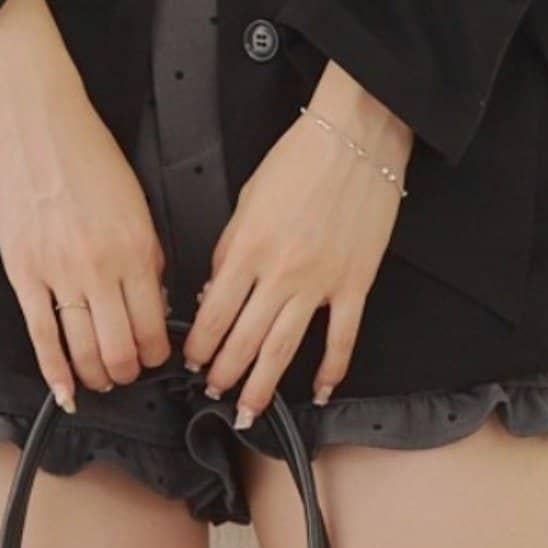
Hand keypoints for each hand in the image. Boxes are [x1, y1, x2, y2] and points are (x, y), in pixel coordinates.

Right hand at [0, 0, 173, 410]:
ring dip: (98, 376)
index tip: (159, 356)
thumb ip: (147, 252)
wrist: (38, 121)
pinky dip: (54, 372)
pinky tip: (65, 390)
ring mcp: (58, 273)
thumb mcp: (136, 200)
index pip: (154, 325)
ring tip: (104, 379)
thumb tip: (153, 297)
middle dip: (131, 370)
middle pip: (121, 348)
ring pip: (83, 351)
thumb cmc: (88, 151)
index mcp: (136, 246)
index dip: (160, 352)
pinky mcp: (23, 273)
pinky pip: (41, 336)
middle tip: (131, 371)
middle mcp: (100, 267)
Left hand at [183, 62, 412, 425]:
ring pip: (284, 348)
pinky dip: (331, 369)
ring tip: (248, 409)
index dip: (199, 344)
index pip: (214, 311)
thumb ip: (230, 246)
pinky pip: (342, 337)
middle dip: (224, 372)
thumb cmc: (300, 158)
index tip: (192, 361)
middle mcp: (281, 271)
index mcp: (248, 246)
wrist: (353, 138)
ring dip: (263, 384)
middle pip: (244, 338)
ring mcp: (320, 282)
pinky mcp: (354, 283)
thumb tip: (218, 287)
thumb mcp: (247, 198)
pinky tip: (319, 390)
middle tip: (213, 391)